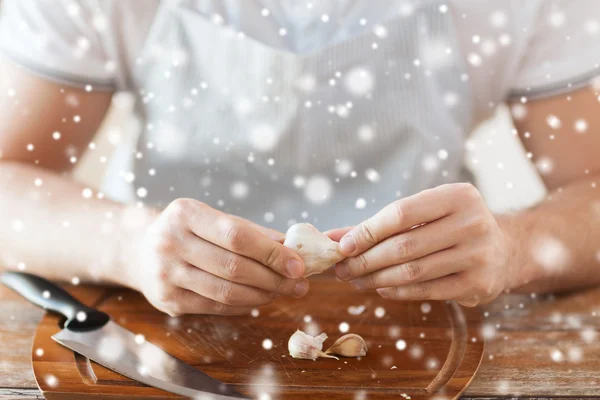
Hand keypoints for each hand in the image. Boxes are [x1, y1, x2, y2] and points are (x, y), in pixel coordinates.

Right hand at [123, 199, 307, 315]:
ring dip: (263, 295)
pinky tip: (260, 299)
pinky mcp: (167, 301)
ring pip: (226, 292)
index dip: (271, 252)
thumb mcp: (213, 219)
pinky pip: (216, 307)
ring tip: (283, 292)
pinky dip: (244, 305)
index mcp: (185, 213)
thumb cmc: (188, 231)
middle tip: (300, 284)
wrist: (140, 251)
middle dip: (274, 278)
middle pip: (234, 267)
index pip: (236, 236)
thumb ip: (250, 231)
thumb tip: (290, 247)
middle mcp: (170, 242)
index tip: (299, 264)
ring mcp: (166, 274)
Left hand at [332, 183, 512, 306]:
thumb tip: (332, 237)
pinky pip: (427, 290)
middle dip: (365, 260)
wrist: (504, 249)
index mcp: (457, 195)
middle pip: (404, 245)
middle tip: (341, 269)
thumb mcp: (425, 214)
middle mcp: (473, 222)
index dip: (368, 231)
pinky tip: (380, 288)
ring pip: (413, 271)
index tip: (343, 246)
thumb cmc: (451, 226)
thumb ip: (380, 224)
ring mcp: (478, 254)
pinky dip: (397, 291)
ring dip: (376, 279)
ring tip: (355, 280)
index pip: (401, 213)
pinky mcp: (478, 283)